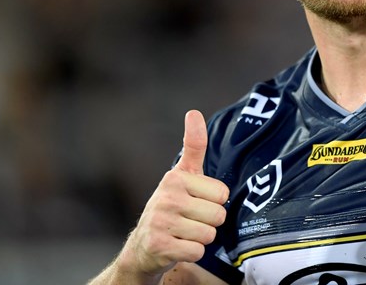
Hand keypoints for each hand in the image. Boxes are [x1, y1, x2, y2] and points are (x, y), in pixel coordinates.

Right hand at [119, 110, 228, 278]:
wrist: (143, 247)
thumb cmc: (171, 207)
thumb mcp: (182, 175)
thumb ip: (193, 145)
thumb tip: (194, 112)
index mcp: (176, 177)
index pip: (222, 193)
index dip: (214, 202)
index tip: (197, 201)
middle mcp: (166, 196)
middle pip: (218, 215)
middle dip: (209, 223)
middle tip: (191, 221)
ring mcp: (161, 221)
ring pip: (209, 235)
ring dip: (201, 239)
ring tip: (184, 233)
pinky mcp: (159, 246)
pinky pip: (197, 251)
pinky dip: (193, 253)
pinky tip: (178, 247)